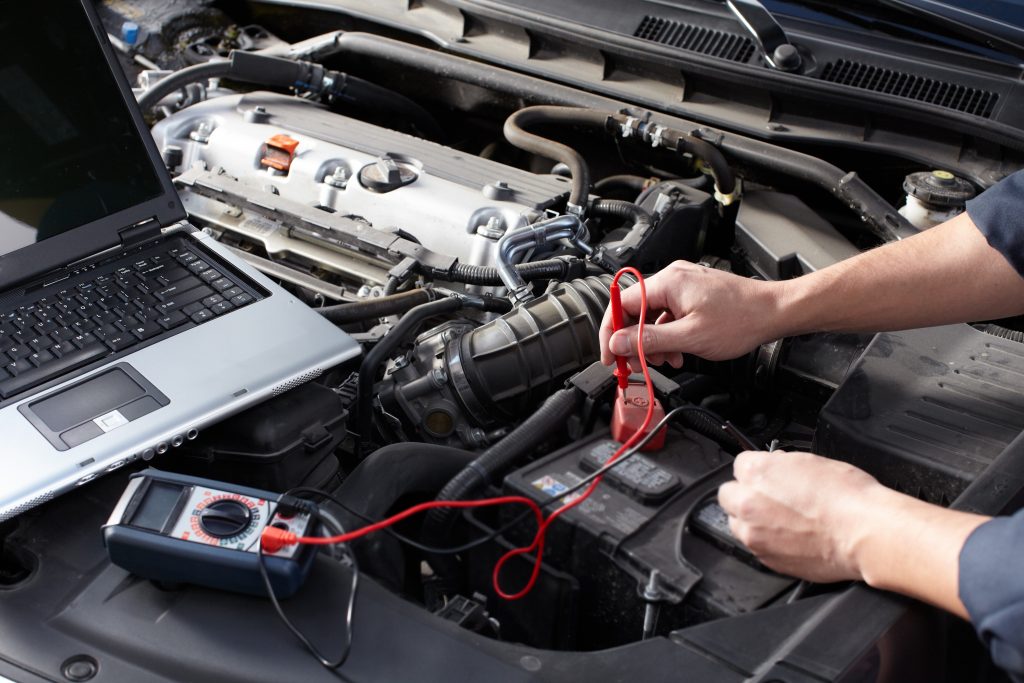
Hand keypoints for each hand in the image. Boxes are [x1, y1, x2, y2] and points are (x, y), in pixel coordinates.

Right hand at [599, 261, 782, 368]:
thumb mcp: (689, 337)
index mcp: (668, 283)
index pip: (622, 304)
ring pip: (652, 315)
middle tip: (635, 364)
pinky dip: (667, 335)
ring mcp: (683, 285)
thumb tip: (617, 343)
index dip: (611, 332)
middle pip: (635, 310)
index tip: (610, 355)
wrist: (773, 312)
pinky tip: (676, 352)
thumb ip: (649, 340)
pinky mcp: (693, 294)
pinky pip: (668, 314)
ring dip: (652, 341)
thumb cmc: (741, 319)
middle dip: (633, 341)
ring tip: (664, 361)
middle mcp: (673, 278)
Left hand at [717, 450, 885, 582]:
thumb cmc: (848, 497)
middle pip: (730, 495)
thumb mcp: (812, 462)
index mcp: (756, 472)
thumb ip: (781, 465)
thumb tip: (775, 468)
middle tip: (771, 499)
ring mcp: (754, 535)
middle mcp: (748, 503)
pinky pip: (756, 547)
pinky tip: (792, 537)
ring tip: (783, 521)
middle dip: (746, 495)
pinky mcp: (765, 559)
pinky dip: (768, 542)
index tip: (769, 477)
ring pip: (738, 523)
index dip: (758, 471)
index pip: (740, 465)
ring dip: (752, 521)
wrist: (865, 534)